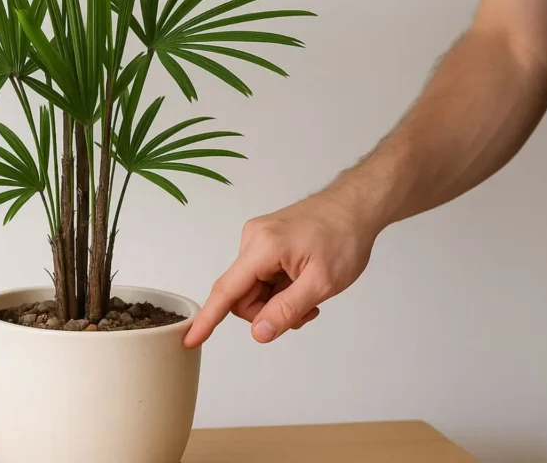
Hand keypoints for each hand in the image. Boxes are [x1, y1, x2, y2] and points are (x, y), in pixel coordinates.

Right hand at [183, 187, 380, 347]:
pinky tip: (302, 284)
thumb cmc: (345, 237)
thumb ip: (287, 310)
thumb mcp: (322, 283)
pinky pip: (261, 277)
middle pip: (242, 296)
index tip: (190, 339)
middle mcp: (252, 240)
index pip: (227, 290)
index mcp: (263, 247)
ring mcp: (258, 239)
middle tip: (304, 310)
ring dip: (277, 302)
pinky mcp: (265, 242)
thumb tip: (258, 333)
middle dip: (268, 311)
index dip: (208, 319)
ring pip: (253, 289)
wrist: (356, 207)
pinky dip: (280, 289)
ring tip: (309, 296)